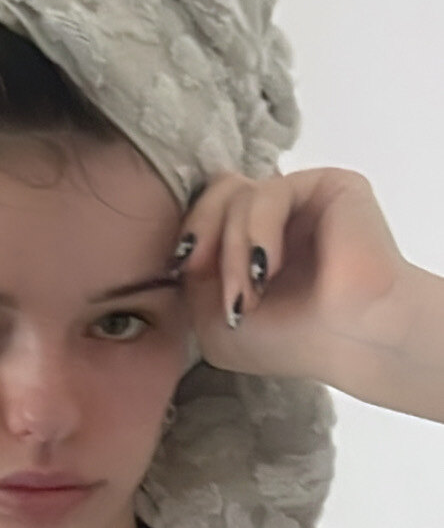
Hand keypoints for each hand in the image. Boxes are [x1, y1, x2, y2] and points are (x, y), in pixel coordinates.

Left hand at [172, 167, 415, 389]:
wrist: (348, 340)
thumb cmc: (289, 341)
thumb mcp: (215, 322)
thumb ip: (191, 281)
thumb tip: (184, 248)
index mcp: (248, 243)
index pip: (204, 213)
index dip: (187, 234)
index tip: (180, 270)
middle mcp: (273, 217)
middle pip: (216, 193)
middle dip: (200, 234)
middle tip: (198, 272)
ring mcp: (299, 200)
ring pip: (237, 195)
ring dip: (231, 249)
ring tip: (246, 295)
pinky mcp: (326, 186)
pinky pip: (270, 191)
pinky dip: (258, 231)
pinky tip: (268, 268)